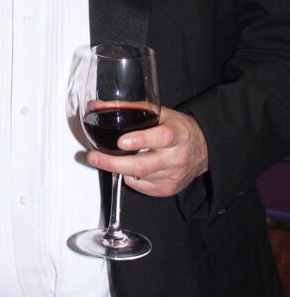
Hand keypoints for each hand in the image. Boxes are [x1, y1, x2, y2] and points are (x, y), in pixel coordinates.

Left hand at [86, 106, 207, 196]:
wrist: (202, 150)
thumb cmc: (178, 129)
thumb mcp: (159, 113)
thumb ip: (130, 109)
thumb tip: (98, 106)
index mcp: (177, 134)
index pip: (162, 138)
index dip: (140, 140)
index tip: (121, 141)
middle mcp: (176, 157)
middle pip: (142, 166)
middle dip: (113, 163)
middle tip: (94, 157)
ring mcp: (172, 176)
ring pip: (137, 176)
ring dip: (119, 168)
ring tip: (112, 158)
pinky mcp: (167, 189)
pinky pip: (139, 186)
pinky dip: (129, 176)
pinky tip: (132, 168)